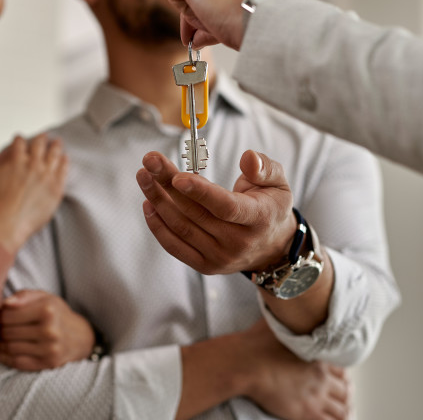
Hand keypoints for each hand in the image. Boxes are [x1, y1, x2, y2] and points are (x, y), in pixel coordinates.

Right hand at [0, 134, 67, 252]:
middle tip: (43, 135)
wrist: (6, 225)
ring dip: (55, 145)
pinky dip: (64, 160)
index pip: (19, 143)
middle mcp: (33, 164)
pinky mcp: (56, 188)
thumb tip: (6, 151)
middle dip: (40, 138)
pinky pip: (64, 169)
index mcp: (15, 160)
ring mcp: (46, 175)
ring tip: (57, 141)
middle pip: (39, 145)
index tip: (20, 139)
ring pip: (54, 154)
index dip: (19, 139)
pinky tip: (65, 157)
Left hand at [0, 289, 95, 370]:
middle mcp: (50, 330)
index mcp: (47, 310)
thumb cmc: (57, 314)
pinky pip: (17, 362)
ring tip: (0, 340)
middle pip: (7, 332)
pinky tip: (1, 353)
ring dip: (0, 345)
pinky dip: (5, 358)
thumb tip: (5, 304)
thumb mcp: (45, 297)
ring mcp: (50, 348)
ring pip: (9, 348)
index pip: (7, 315)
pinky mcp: (48, 363)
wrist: (80, 337)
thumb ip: (24, 295)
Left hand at [136, 150, 295, 273]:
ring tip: (144, 176)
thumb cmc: (271, 206)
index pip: (226, 207)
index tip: (177, 176)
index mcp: (258, 219)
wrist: (272, 247)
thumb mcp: (279, 182)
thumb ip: (264, 168)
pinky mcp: (205, 265)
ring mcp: (220, 257)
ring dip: (158, 200)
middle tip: (150, 160)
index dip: (201, 192)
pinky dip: (158, 226)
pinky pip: (175, 246)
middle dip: (168, 184)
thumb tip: (248, 157)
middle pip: (195, 213)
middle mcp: (238, 242)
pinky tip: (148, 203)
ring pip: (181, 228)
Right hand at [244, 321, 349, 419]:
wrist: (246, 364)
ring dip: (342, 410)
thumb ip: (290, 320)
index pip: (341, 369)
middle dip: (344, 393)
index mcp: (318, 356)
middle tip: (341, 397)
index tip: (340, 379)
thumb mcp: (279, 323)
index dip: (342, 376)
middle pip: (344, 390)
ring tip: (340, 412)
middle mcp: (321, 377)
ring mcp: (315, 397)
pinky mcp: (305, 413)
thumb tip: (289, 309)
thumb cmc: (257, 342)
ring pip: (341, 409)